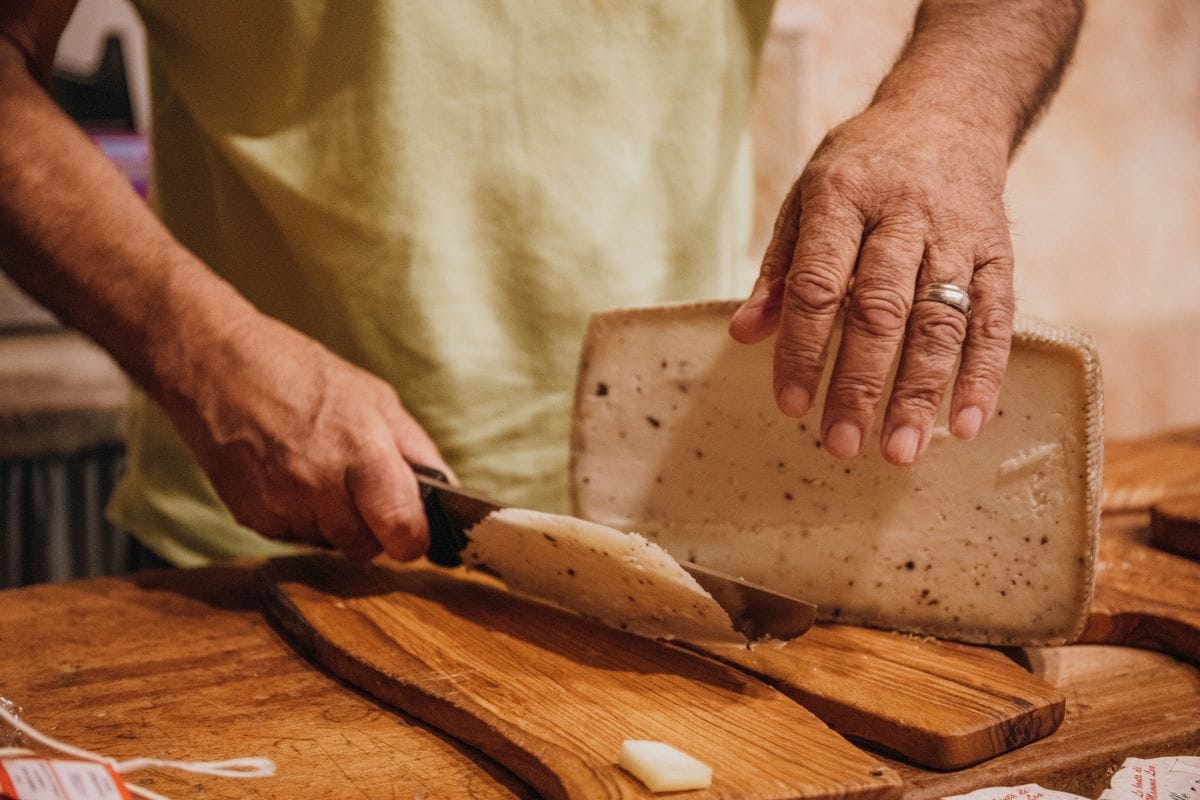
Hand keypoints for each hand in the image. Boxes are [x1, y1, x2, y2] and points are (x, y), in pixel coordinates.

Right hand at [157, 313, 453, 560]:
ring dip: (335, 522)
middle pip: (367, 546)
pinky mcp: (252, 518)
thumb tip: (446, 495)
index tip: (413, 528)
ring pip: (330, 544)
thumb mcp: (375, 398)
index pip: (403, 532)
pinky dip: (301, 517)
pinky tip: (290, 476)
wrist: (216, 366)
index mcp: (362, 453)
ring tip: (320, 471)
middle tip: (362, 487)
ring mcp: (282, 506)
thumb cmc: (301, 373)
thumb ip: (415, 451)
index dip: (414, 537)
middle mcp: (320, 486)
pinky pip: (295, 536)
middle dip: (372, 526)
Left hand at [730, 103, 1015, 464]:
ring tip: (900, 451)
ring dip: (921, 391)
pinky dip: (984, 374)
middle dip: (860, 383)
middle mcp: (904, 215)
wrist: (948, 111)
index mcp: (843, 198)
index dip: (801, 347)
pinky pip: (996, 318)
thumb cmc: (860, 169)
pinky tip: (967, 423)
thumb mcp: (805, 199)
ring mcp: (957, 234)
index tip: (789, 404)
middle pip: (881, 309)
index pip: (818, 284)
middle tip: (840, 444)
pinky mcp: (998, 252)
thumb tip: (744, 335)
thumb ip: (779, 269)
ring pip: (941, 320)